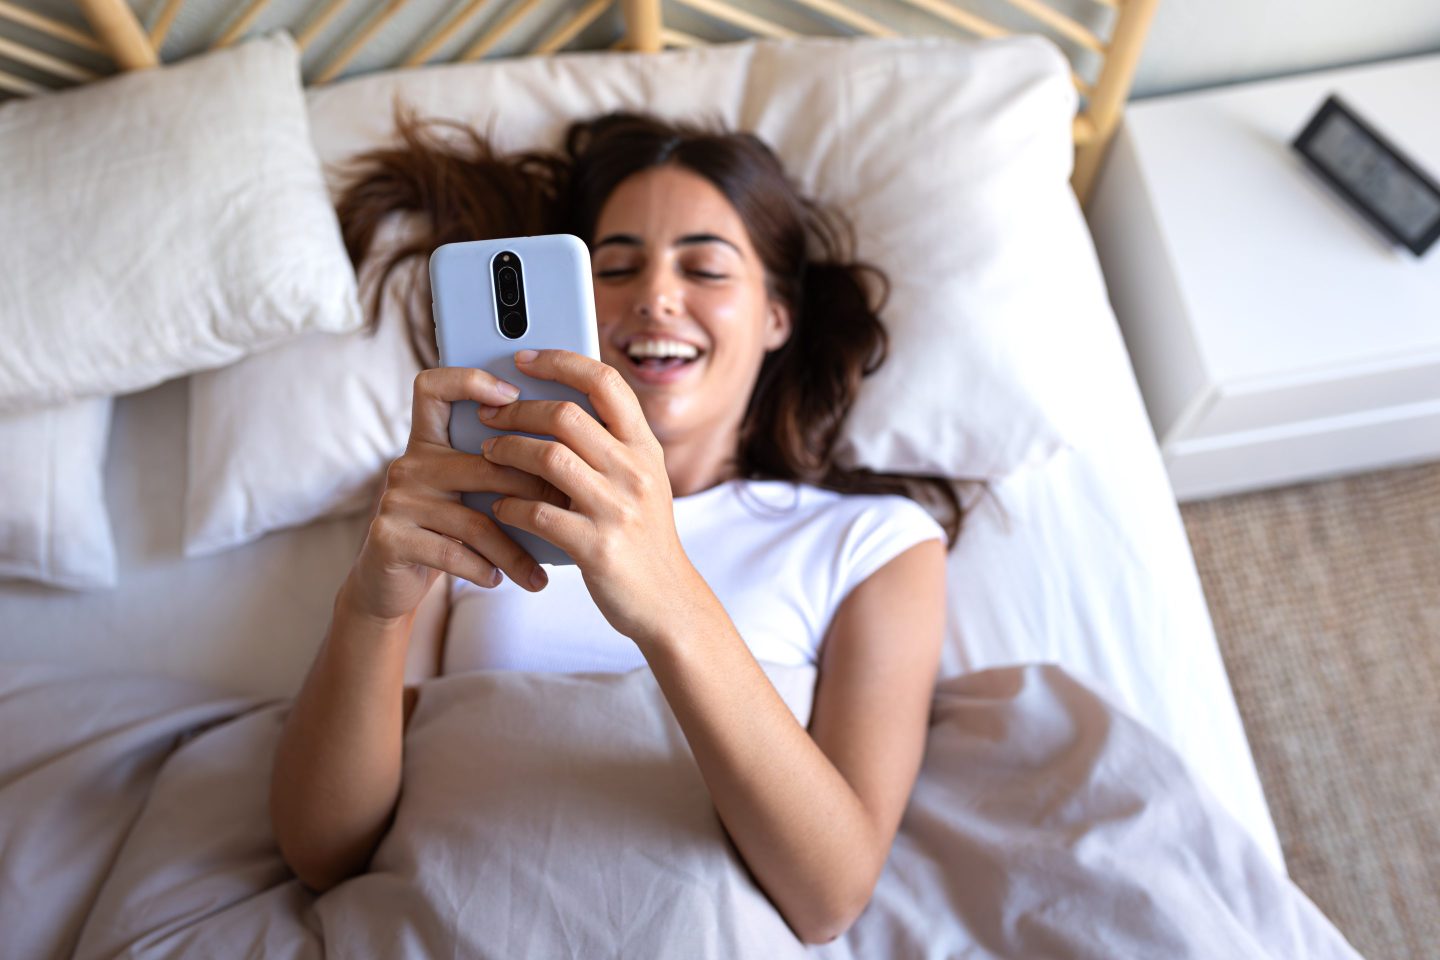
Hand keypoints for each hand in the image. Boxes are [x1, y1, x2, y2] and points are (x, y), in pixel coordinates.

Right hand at [342, 367, 568, 624]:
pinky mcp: (389, 537)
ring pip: (474, 519)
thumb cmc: (445, 533)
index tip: (514, 393)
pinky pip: (451, 552)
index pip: (434, 388)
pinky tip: (499, 579)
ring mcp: (396, 500)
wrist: (389, 584)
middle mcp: (409, 463)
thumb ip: (497, 469)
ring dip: (513, 551)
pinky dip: (483, 568)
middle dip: (533, 489)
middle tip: (569, 510)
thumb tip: (572, 458)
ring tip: (538, 574)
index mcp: (429, 441)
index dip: (470, 380)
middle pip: (483, 463)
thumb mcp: (467, 495)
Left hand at [476, 349, 712, 647]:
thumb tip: (556, 403)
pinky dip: (510, 507)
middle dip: (518, 410)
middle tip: (490, 415)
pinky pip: (538, 514)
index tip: (524, 358)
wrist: (668, 602)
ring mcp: (618, 510)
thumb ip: (611, 445)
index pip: (605, 382)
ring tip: (487, 454)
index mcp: (646, 448)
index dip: (561, 362)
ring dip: (507, 452)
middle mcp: (635, 472)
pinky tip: (499, 507)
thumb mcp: (642, 481)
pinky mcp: (597, 548)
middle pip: (566, 416)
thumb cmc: (643, 537)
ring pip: (548, 459)